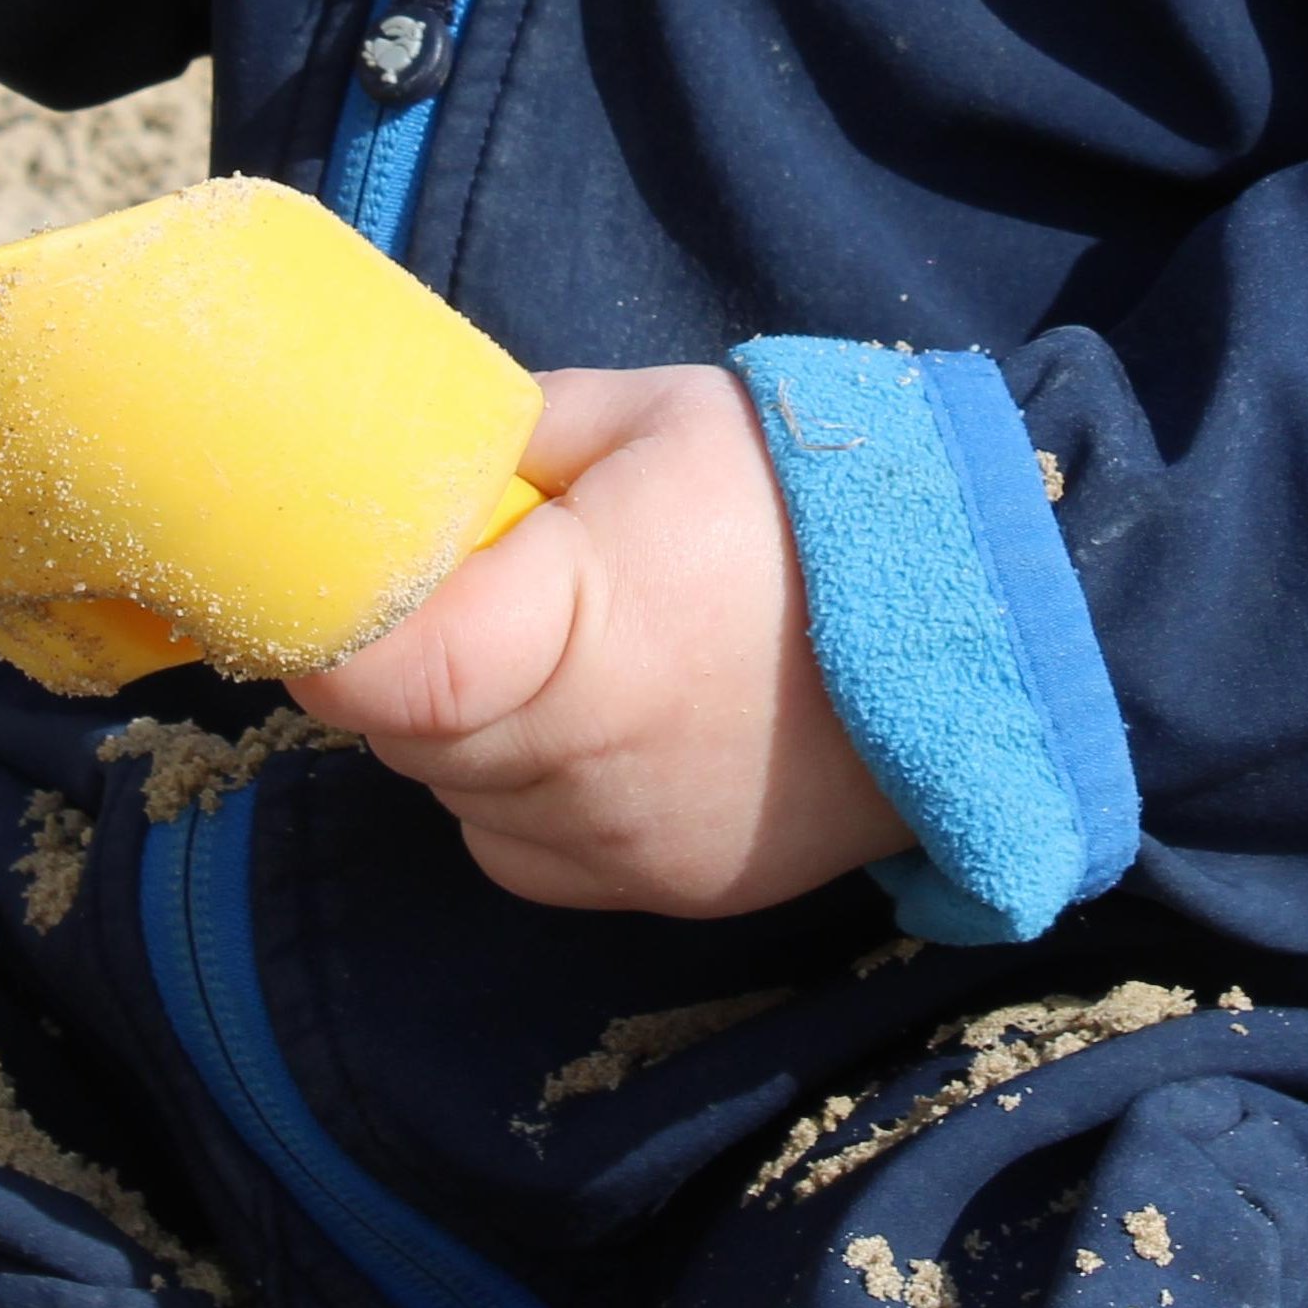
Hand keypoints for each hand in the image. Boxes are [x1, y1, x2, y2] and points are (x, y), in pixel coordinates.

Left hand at [289, 365, 907, 920]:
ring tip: (543, 653)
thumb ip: (522, 434)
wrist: (978, 629)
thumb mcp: (657, 415)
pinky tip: (589, 727)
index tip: (329, 589)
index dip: (333, 636)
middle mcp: (589, 758)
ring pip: (456, 799)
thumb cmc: (812, 504)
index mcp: (579, 625)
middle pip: (403, 739)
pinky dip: (521, 797)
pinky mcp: (665, 892)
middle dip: (400, 664)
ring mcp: (625, 842)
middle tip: (453, 591)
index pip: (390, 675)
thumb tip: (430, 459)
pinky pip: (526, 853)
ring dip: (462, 733)